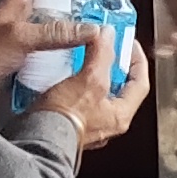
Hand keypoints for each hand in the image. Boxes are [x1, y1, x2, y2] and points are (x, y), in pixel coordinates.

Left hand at [0, 0, 94, 104]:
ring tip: (100, 31)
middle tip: (100, 3)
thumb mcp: (20, 37)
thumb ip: (55, 32)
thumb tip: (93, 28)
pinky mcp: (25, 63)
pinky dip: (68, 54)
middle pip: (51, 2)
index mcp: (15, 4)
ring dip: (74, 29)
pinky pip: (52, 53)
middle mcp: (20, 20)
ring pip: (54, 29)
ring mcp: (23, 42)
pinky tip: (83, 59)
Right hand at [35, 32, 148, 146]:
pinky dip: (73, 84)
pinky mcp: (69, 124)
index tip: (130, 44)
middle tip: (104, 48)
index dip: (138, 60)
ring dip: (90, 73)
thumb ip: (102, 55)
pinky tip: (62, 75)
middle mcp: (107, 123)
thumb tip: (108, 36)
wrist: (36, 141)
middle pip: (118, 87)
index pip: (140, 83)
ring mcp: (88, 125)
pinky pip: (76, 99)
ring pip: (96, 93)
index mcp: (121, 115)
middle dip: (112, 65)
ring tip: (81, 57)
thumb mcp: (90, 80)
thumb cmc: (65, 120)